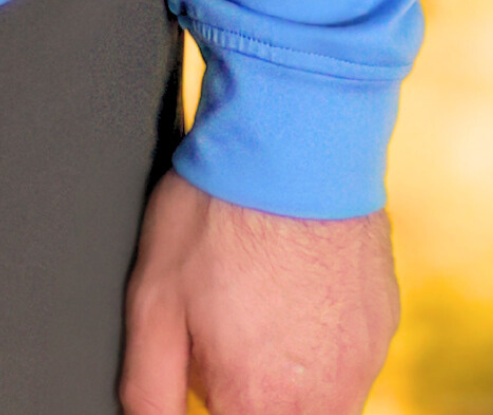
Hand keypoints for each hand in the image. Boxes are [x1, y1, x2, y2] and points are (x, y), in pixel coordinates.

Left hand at [120, 172, 398, 413]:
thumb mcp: (151, 297)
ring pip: (321, 401)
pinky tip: (292, 284)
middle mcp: (320, 398)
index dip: (211, 397)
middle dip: (248, 391)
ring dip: (286, 372)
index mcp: (257, 400)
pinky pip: (350, 359)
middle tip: (223, 330)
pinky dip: (320, 338)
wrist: (295, 145)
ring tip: (257, 303)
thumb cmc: (218, 212)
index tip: (203, 363)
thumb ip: (150, 385)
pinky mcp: (384, 325)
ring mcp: (361, 363)